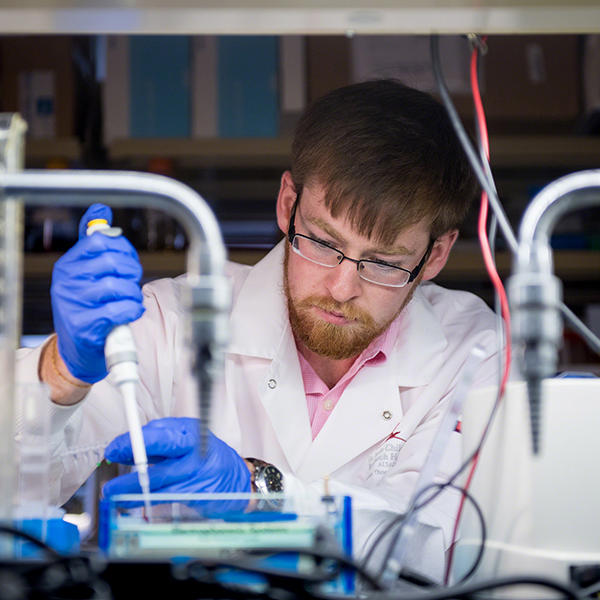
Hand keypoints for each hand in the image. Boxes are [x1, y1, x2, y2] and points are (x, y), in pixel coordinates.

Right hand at [51, 204, 144, 382]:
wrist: (79, 349)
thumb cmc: (89, 307)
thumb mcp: (86, 272)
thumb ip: (93, 241)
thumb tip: (101, 207)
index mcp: (68, 264)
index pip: (100, 240)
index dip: (123, 248)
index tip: (127, 261)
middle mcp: (65, 281)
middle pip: (112, 262)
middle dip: (132, 272)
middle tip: (132, 283)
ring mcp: (72, 304)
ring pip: (119, 287)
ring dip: (133, 295)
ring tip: (129, 301)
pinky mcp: (84, 326)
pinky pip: (119, 309)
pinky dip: (132, 310)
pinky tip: (130, 312)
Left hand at [103, 417, 251, 512]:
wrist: (239, 481)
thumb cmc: (209, 459)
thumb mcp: (189, 442)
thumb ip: (163, 443)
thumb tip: (128, 447)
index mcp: (191, 431)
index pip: (159, 429)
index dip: (134, 437)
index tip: (115, 446)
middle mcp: (194, 447)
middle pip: (162, 444)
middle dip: (133, 449)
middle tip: (111, 455)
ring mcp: (196, 470)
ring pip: (158, 475)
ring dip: (131, 484)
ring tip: (111, 490)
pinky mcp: (195, 491)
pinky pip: (164, 495)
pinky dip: (144, 499)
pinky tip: (128, 502)